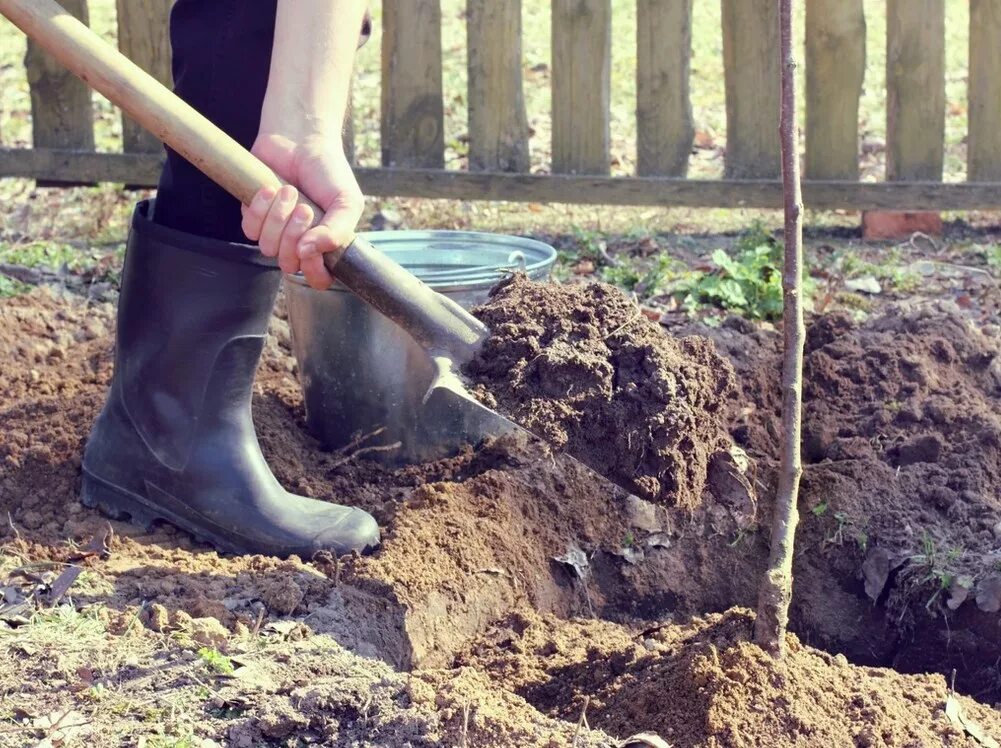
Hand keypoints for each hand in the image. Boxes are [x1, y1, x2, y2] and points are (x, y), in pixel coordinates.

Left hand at [241, 132, 362, 289]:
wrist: (301, 139)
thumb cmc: (328, 171)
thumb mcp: (346, 201)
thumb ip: (338, 231)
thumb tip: (309, 252)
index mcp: (325, 245)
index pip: (318, 279)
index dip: (313, 270)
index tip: (313, 246)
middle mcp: (299, 243)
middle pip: (289, 264)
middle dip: (294, 235)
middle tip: (305, 207)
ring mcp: (275, 231)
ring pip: (268, 247)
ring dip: (278, 217)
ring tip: (290, 191)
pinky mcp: (253, 215)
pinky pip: (249, 228)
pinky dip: (260, 207)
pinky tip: (270, 188)